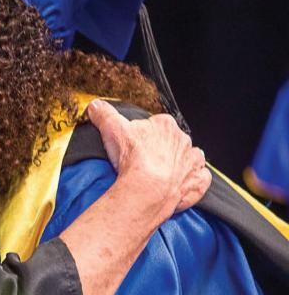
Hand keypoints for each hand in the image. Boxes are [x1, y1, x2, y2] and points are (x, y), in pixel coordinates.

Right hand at [86, 100, 210, 214]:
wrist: (148, 189)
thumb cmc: (133, 159)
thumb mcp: (112, 129)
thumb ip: (104, 114)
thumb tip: (96, 105)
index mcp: (165, 124)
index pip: (154, 124)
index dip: (142, 134)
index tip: (133, 143)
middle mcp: (182, 140)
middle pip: (170, 140)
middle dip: (159, 148)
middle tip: (141, 160)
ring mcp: (192, 161)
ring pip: (187, 157)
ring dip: (178, 162)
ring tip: (159, 172)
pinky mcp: (198, 181)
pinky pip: (199, 177)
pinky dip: (192, 180)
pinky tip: (178, 184)